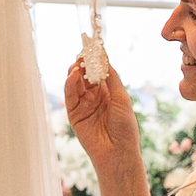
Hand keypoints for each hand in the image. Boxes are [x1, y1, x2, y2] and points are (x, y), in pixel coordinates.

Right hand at [64, 59, 141, 173]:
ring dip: (75, 70)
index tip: (91, 43)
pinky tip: (74, 75)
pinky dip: (70, 83)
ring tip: (78, 63)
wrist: (118, 152)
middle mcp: (94, 96)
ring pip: (75, 82)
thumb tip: (103, 57)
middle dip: (83, 62)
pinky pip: (69, 95)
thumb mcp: (121, 97)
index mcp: (107, 92)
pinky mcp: (73, 114)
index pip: (98, 70)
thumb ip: (110, 77)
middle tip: (83, 52)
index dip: (94, 57)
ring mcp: (83, 104)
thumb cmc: (125, 127)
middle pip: (84, 74)